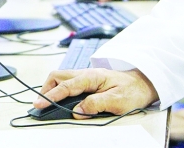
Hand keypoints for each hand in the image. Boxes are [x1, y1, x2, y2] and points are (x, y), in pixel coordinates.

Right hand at [34, 68, 158, 118]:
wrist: (144, 84)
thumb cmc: (132, 91)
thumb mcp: (117, 101)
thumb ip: (96, 104)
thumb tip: (77, 110)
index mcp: (92, 77)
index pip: (66, 86)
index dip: (51, 96)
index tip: (39, 105)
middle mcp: (87, 74)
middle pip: (58, 76)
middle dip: (46, 89)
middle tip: (39, 104)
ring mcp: (87, 77)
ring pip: (62, 78)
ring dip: (52, 88)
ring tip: (45, 103)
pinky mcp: (89, 82)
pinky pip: (69, 83)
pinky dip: (60, 89)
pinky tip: (59, 99)